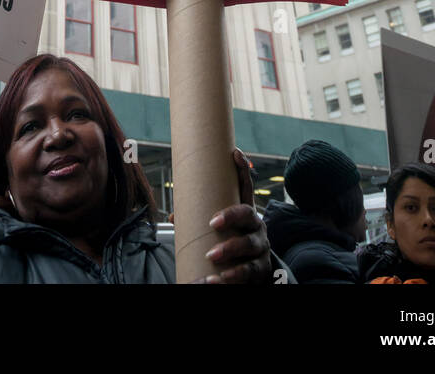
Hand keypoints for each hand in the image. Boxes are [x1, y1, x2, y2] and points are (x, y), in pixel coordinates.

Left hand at [202, 149, 271, 283]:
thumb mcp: (222, 232)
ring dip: (230, 249)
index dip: (242, 170)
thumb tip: (173, 216)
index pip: (246, 188)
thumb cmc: (233, 245)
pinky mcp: (261, 270)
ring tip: (211, 255)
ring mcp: (261, 248)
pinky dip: (232, 277)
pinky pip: (249, 272)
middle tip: (212, 223)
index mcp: (246, 213)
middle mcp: (257, 227)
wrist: (255, 276)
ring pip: (250, 245)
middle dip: (231, 215)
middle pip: (248, 214)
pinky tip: (217, 281)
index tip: (234, 154)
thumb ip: (199, 221)